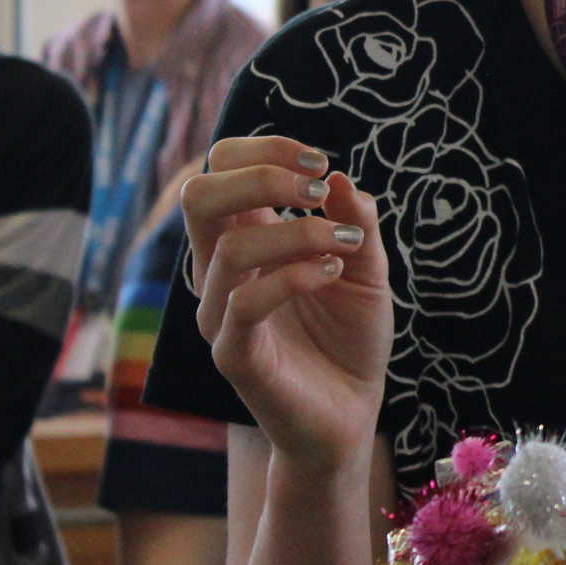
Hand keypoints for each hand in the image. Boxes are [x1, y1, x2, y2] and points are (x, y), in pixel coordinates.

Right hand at [181, 138, 392, 475]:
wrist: (350, 414)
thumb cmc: (350, 339)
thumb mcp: (367, 270)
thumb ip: (356, 222)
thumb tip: (339, 177)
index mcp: (246, 240)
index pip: (219, 170)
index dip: (264, 150)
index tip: (319, 163)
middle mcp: (222, 272)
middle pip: (198, 195)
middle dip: (262, 176)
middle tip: (317, 191)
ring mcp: (222, 314)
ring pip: (228, 249)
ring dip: (299, 233)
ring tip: (345, 247)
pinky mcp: (234, 356)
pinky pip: (243, 305)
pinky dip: (293, 277)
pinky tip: (330, 275)